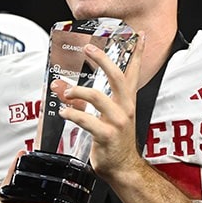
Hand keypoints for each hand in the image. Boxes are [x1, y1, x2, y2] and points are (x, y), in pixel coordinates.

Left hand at [54, 34, 146, 180]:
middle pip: (117, 77)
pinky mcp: (107, 135)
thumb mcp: (107, 116)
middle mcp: (125, 108)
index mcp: (127, 101)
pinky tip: (64, 112)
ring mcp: (118, 121)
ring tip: (66, 93)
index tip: (139, 35)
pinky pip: (86, 120)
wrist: (123, 167)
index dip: (138, 53)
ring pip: (97, 97)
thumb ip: (87, 100)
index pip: (134, 72)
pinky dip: (72, 114)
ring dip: (78, 92)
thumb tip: (62, 87)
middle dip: (102, 60)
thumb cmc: (114, 141)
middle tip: (88, 47)